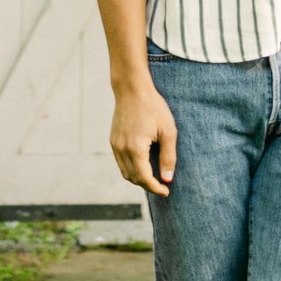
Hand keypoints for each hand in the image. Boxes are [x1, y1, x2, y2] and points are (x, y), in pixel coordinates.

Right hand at [110, 78, 177, 195]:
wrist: (132, 88)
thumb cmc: (153, 107)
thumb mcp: (168, 131)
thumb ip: (168, 157)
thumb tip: (167, 179)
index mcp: (135, 149)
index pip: (144, 179)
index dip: (156, 188)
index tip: (166, 191)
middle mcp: (122, 149)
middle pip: (133, 178)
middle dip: (148, 185)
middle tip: (162, 186)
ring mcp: (115, 145)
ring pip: (125, 172)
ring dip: (138, 179)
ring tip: (153, 178)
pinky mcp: (113, 140)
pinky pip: (121, 162)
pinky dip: (131, 169)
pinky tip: (143, 165)